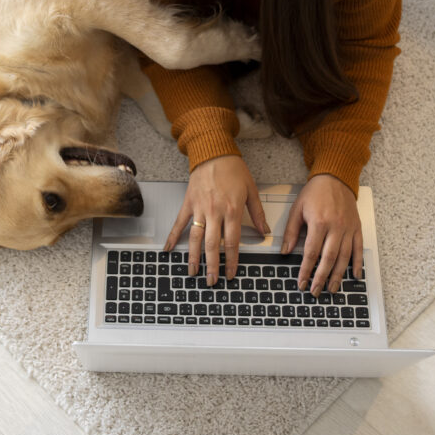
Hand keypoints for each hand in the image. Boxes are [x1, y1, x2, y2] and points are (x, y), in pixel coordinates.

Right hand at [163, 155, 268, 284]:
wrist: (214, 153)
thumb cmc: (233, 170)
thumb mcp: (251, 190)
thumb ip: (257, 213)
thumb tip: (265, 231)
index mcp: (232, 210)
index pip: (232, 242)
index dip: (232, 260)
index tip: (231, 273)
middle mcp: (215, 212)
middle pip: (213, 245)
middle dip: (213, 265)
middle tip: (212, 281)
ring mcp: (200, 209)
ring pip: (196, 238)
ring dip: (194, 257)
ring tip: (193, 272)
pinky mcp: (188, 204)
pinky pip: (180, 223)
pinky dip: (174, 236)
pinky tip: (169, 249)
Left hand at [281, 175, 361, 295]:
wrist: (335, 177)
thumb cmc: (315, 192)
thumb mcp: (297, 208)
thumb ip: (291, 231)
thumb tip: (285, 251)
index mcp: (319, 222)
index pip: (311, 252)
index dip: (306, 270)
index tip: (301, 282)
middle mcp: (336, 227)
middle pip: (328, 258)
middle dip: (321, 277)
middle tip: (315, 291)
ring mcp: (348, 228)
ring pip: (344, 257)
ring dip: (338, 275)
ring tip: (332, 289)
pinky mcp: (357, 228)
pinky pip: (358, 248)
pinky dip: (357, 263)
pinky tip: (355, 275)